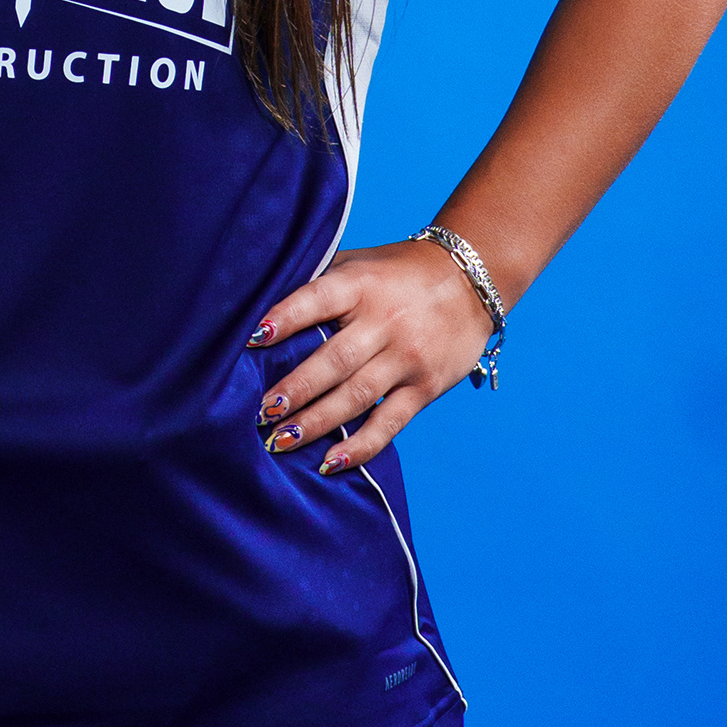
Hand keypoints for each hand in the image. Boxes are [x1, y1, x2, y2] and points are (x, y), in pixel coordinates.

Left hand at [248, 239, 493, 477]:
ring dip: (316, 422)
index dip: (285, 318)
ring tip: (280, 441)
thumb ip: (320, 281)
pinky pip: (389, 422)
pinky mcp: (425, 387)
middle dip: (294, 389)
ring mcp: (406, 358)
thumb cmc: (398, 273)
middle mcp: (384, 322)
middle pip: (333, 360)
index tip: (253, 339)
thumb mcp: (360, 263)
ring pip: (355, 396)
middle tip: (260, 412)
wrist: (473, 281)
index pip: (318, 300)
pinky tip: (329, 463)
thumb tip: (262, 303)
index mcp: (361, 285)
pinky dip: (360, 446)